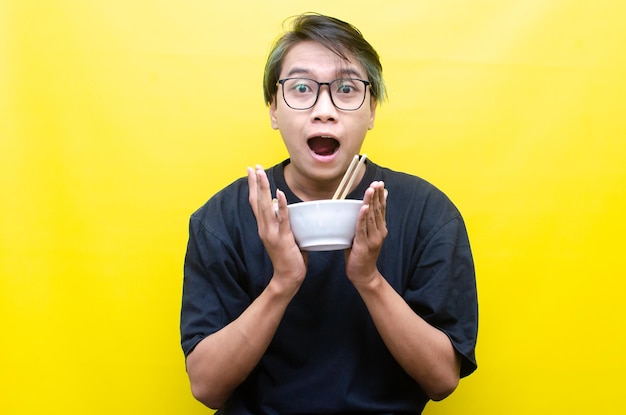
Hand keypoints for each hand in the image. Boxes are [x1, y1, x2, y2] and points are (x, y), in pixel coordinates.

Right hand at [247, 165, 306, 291]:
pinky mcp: (283, 238)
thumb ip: (284, 223)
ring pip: (266, 206)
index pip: (256, 203)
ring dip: (263, 188)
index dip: (253, 186)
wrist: (287, 278)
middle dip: (255, 182)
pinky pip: (282, 219)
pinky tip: (279, 193)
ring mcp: (272, 233)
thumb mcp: (284, 237)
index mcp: (264, 227)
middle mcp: (264, 228)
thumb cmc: (288, 258)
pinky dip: (280, 205)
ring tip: (261, 173)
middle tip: (253, 166)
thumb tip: (289, 210)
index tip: (251, 170)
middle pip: (257, 201)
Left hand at [345, 181, 387, 285]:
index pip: (381, 209)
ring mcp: (373, 239)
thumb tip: (358, 210)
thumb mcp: (364, 236)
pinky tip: (363, 207)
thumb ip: (363, 224)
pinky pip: (362, 228)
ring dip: (370, 202)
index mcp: (380, 229)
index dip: (380, 196)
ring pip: (371, 216)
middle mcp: (380, 232)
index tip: (380, 183)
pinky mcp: (364, 245)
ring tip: (370, 189)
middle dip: (377, 195)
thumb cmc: (361, 255)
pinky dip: (362, 217)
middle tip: (377, 182)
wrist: (364, 275)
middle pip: (378, 210)